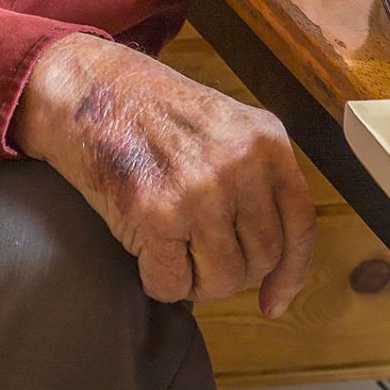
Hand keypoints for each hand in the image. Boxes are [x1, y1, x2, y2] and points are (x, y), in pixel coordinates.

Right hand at [12, 33, 315, 315]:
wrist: (89, 88)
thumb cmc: (152, 110)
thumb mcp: (225, 126)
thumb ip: (255, 177)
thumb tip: (274, 259)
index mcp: (266, 140)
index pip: (300, 224)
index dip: (290, 274)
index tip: (274, 301)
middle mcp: (242, 164)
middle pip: (260, 259)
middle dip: (230, 269)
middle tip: (197, 251)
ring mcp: (202, 190)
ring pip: (221, 281)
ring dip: (194, 279)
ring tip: (172, 246)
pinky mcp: (158, 214)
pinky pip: (172, 285)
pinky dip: (157, 279)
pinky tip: (145, 248)